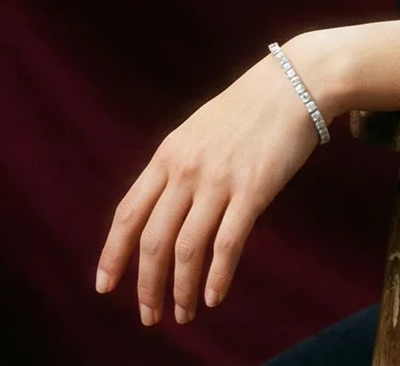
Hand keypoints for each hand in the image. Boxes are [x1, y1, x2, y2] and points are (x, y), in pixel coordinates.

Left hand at [95, 52, 323, 325]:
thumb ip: (177, 168)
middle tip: (149, 316)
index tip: (105, 286)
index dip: (113, 254)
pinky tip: (213, 297)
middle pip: (153, 240)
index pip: (128, 214)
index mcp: (167, 155)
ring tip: (183, 314)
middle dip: (146, 285)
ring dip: (182, 289)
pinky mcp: (253, 189)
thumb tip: (163, 211)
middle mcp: (186, 170)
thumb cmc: (248, 110)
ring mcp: (219, 180)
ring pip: (187, 248)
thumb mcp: (197, 132)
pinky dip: (217, 276)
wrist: (294, 84)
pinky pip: (227, 243)